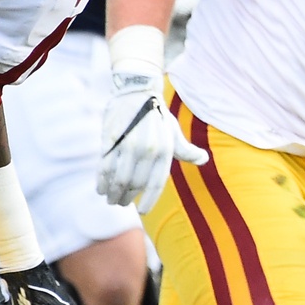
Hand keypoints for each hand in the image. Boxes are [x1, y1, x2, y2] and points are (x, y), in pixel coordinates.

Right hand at [98, 67, 206, 209]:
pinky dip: (101, 181)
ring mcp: (128, 145)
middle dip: (127, 198)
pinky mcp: (111, 140)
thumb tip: (203, 159)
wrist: (137, 92)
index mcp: (165, 150)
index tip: (143, 212)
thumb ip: (186, 150)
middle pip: (135, 184)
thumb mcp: (174, 133)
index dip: (149, 200)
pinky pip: (105, 166)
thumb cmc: (158, 116)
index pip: (157, 183)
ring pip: (118, 178)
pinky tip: (101, 189)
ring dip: (113, 193)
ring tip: (111, 199)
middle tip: (121, 204)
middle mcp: (148, 150)